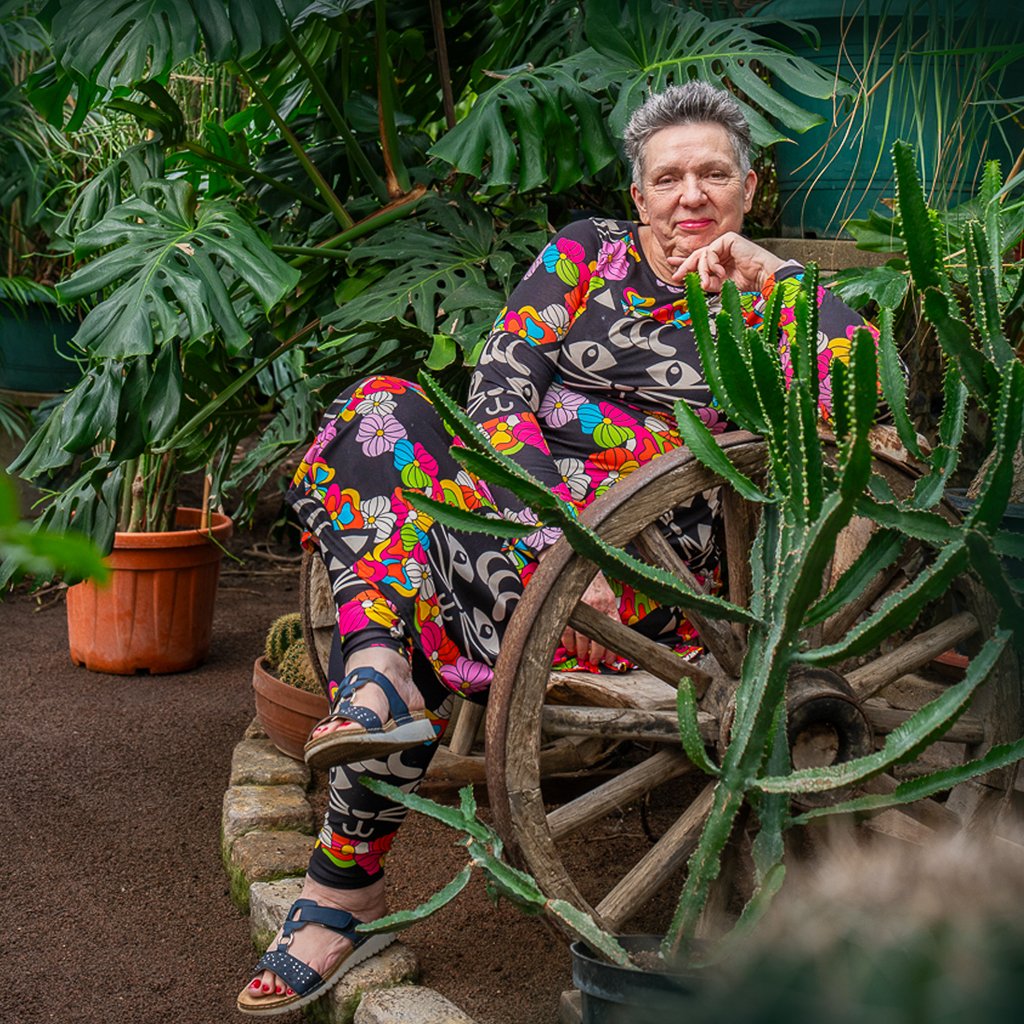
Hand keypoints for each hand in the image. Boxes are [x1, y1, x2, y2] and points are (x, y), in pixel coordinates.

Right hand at [559, 571, 621, 668]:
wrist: (580, 569)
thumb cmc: (595, 586)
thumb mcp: (608, 597)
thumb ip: (611, 614)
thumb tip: (614, 635)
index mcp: (608, 606)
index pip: (612, 633)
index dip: (612, 649)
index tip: (611, 659)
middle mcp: (595, 609)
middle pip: (596, 639)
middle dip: (596, 654)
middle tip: (595, 660)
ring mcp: (580, 610)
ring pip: (581, 638)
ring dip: (582, 650)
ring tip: (582, 656)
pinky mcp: (567, 610)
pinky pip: (566, 632)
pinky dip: (568, 642)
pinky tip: (570, 647)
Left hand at [668, 232, 786, 292]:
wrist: (764, 277)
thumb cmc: (748, 281)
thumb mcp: (721, 284)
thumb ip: (706, 280)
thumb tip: (690, 279)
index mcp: (721, 259)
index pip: (699, 259)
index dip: (685, 264)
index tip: (673, 269)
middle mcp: (722, 249)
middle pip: (697, 255)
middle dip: (685, 266)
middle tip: (677, 276)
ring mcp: (725, 242)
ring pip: (702, 255)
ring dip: (702, 271)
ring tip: (709, 282)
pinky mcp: (728, 238)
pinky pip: (710, 251)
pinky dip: (711, 264)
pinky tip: (720, 272)